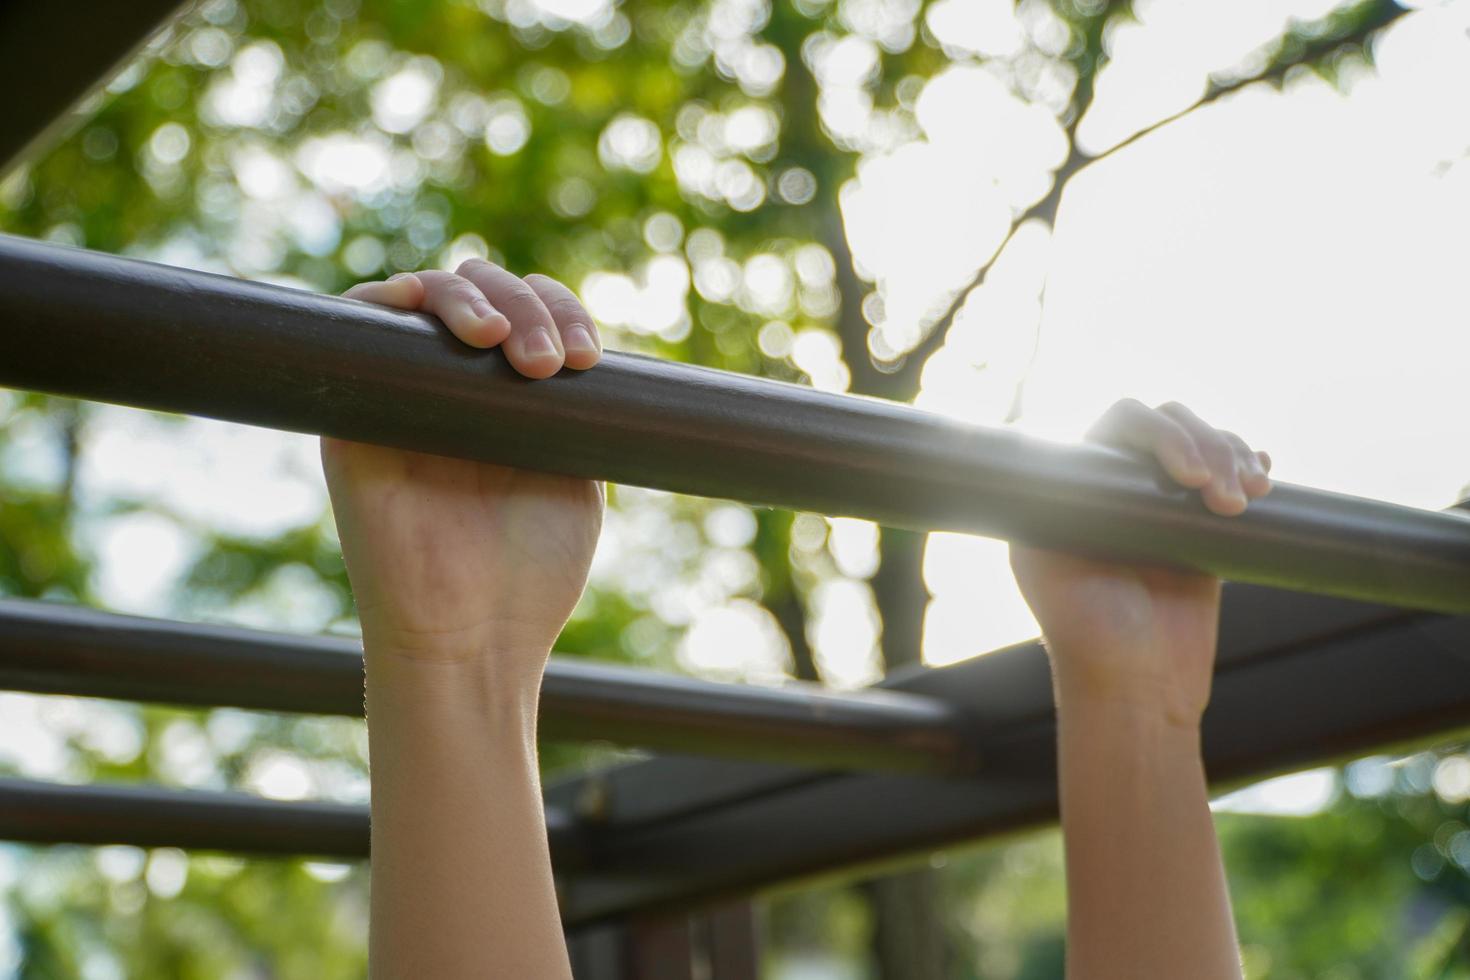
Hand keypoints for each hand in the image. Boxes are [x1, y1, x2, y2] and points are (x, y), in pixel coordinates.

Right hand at [321, 261, 604, 677]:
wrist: (473, 637)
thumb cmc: (530, 573)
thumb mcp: (577, 471)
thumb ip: (572, 407)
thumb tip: (571, 335)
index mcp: (510, 400)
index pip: (530, 313)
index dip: (560, 310)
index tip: (588, 359)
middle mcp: (453, 388)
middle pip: (483, 292)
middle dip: (526, 306)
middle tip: (549, 364)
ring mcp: (400, 394)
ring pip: (428, 295)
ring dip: (473, 299)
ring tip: (502, 342)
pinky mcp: (349, 413)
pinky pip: (355, 321)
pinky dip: (393, 296)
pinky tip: (441, 318)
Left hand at [1010, 400, 1271, 726]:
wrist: (1140, 685)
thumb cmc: (1087, 632)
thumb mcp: (1048, 562)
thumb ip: (1058, 504)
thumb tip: (1070, 453)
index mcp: (1076, 487)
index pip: (1119, 424)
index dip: (1159, 431)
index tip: (1187, 474)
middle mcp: (1117, 486)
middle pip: (1169, 422)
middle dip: (1207, 446)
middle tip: (1223, 499)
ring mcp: (1162, 503)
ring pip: (1206, 442)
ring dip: (1235, 456)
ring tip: (1248, 499)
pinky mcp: (1201, 525)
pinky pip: (1231, 474)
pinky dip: (1253, 466)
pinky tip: (1265, 479)